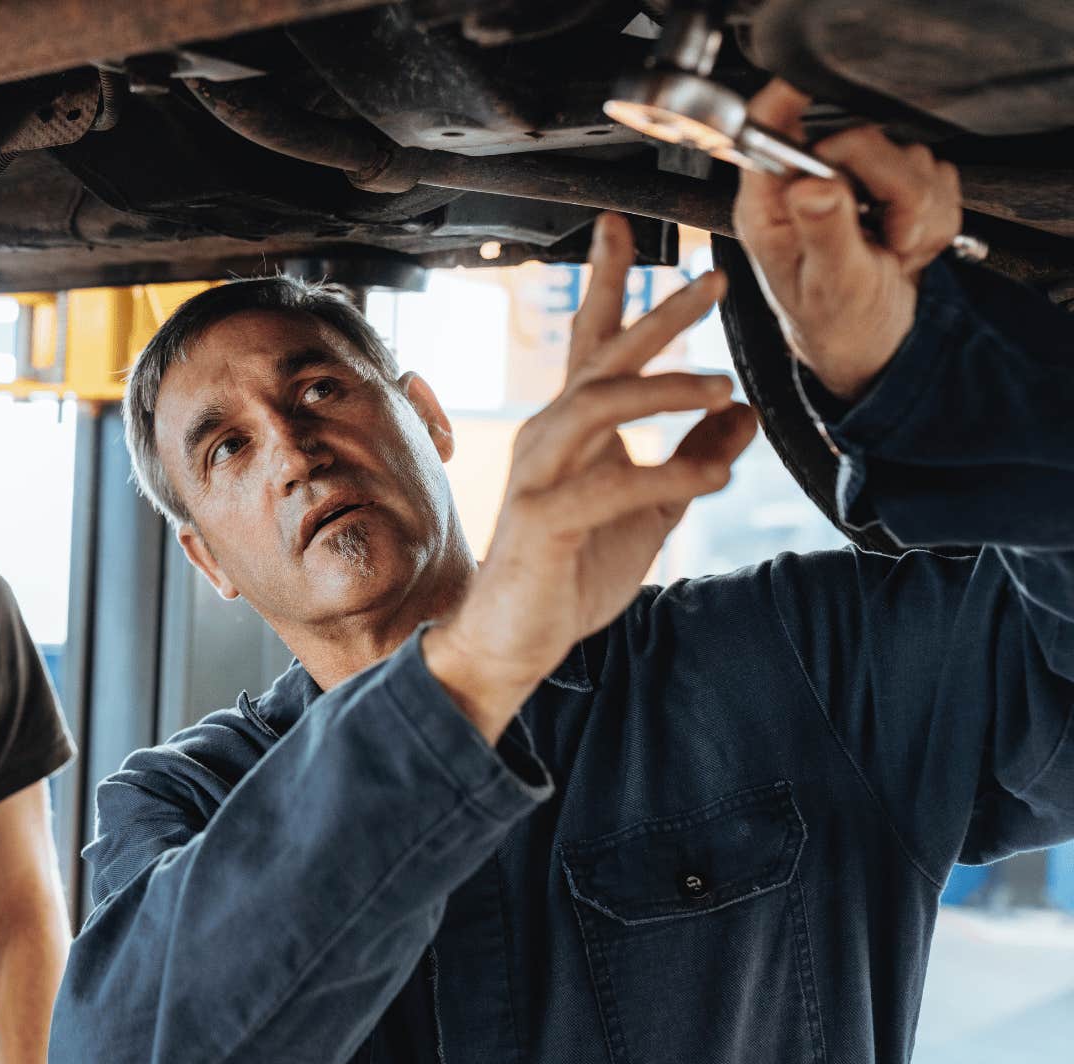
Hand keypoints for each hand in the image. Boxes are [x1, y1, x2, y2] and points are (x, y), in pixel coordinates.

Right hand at [422, 213, 757, 738]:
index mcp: (571, 430)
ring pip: (596, 405)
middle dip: (656, 314)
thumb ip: (693, 460)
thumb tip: (747, 414)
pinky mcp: (542, 521)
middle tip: (711, 280)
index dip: (610, 283)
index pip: (592, 343)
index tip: (626, 229)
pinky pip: (606, 485)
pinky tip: (711, 478)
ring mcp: (539, 476)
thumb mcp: (651, 513)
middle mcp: (548, 438)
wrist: (511, 640)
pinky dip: (663, 476)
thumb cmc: (568, 573)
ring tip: (721, 387)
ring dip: (663, 389)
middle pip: (602, 358)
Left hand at [732, 79, 964, 399]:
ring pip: (912, 155)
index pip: (768, 127)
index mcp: (771, 200)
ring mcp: (858, 179)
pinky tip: (907, 244)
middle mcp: (811, 179)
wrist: (871, 338)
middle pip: (863, 134)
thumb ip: (824, 231)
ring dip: (916, 212)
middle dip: (889, 187)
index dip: (787, 100)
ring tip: (891, 248)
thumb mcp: (827, 283)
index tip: (807, 88)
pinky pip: (940, 176)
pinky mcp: (899, 182)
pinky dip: (934, 219)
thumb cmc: (833, 317)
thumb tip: (814, 186)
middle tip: (885, 235)